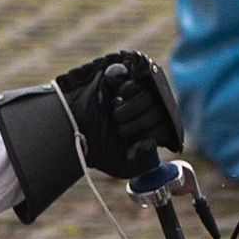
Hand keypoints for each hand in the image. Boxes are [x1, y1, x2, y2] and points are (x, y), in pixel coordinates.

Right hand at [54, 50, 183, 178]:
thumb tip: (152, 142)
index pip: (167, 126)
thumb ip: (145, 161)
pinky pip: (137, 74)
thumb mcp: (126, 165)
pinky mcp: (122, 73)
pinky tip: (116, 97)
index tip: (131, 141)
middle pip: (160, 108)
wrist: (71, 133)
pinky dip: (127, 88)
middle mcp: (147, 106)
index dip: (150, 134)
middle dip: (138, 123)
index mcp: (152, 127)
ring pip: (151, 91)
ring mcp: (136, 88)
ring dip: (133, 107)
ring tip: (116, 114)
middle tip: (119, 129)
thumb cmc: (99, 149)